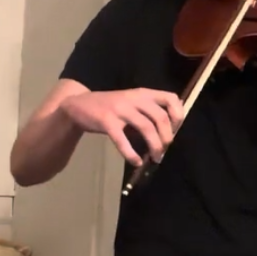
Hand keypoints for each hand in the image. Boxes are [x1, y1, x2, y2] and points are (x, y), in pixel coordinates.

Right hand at [59, 88, 183, 165]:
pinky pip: (123, 140)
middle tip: (165, 149)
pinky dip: (131, 153)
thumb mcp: (131, 102)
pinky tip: (136, 162)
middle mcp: (134, 98)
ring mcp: (120, 109)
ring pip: (146, 127)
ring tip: (156, 158)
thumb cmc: (109, 107)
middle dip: (167, 136)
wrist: (78, 106)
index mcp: (142, 93)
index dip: (178, 114)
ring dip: (155, 146)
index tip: (176, 129)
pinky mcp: (106, 121)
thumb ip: (148, 109)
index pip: (169, 98)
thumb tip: (169, 129)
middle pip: (160, 116)